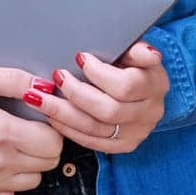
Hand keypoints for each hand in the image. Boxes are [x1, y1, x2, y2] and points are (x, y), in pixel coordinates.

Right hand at [0, 62, 63, 194]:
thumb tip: (45, 87)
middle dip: (43, 145)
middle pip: (48, 164)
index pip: (53, 143)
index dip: (51, 128)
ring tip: (8, 144)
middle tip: (25, 130)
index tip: (41, 121)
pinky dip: (8, 179)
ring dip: (28, 164)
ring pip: (32, 181)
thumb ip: (15, 80)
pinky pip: (9, 194)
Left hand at [32, 41, 168, 153]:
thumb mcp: (137, 49)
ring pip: (95, 129)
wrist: (143, 90)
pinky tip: (51, 115)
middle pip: (108, 110)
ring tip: (39, 97)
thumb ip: (138, 50)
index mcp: (155, 85)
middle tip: (55, 76)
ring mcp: (136, 133)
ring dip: (63, 113)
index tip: (79, 57)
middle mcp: (149, 112)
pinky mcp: (122, 145)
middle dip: (76, 93)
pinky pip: (91, 142)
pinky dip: (68, 129)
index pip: (126, 85)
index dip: (99, 73)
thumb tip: (148, 53)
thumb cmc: (133, 64)